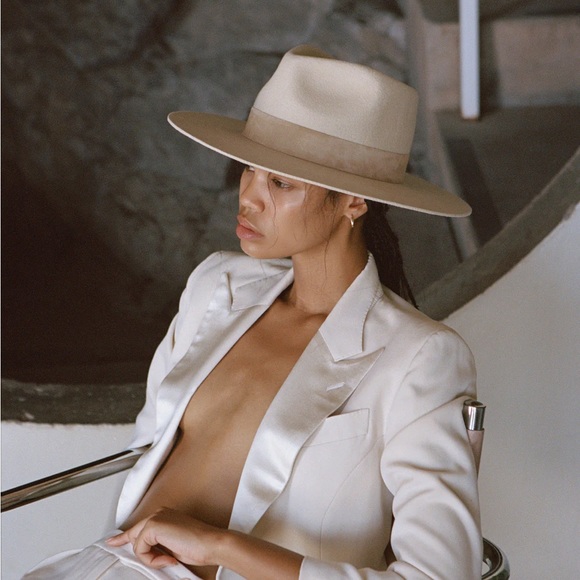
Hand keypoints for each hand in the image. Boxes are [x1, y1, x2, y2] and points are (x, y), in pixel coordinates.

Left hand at [107, 507, 224, 568]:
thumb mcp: (173, 546)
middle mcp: (159, 513)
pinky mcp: (153, 525)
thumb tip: (147, 553)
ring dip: (151, 558)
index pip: (140, 527)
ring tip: (169, 560)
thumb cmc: (198, 546)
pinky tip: (168, 558)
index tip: (113, 541)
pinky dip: (152, 559)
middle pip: (135, 534)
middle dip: (138, 551)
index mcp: (165, 515)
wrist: (210, 543)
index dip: (124, 536)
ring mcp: (156, 517)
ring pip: (137, 544)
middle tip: (131, 553)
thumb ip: (158, 545)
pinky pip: (140, 549)